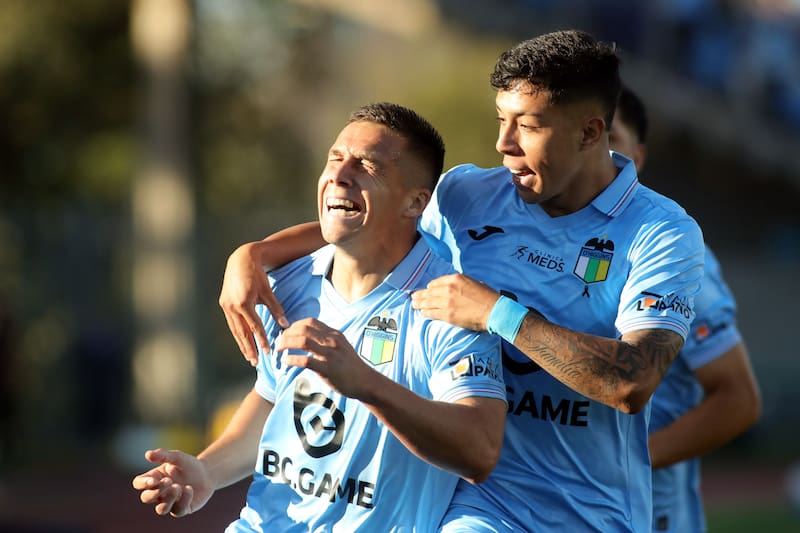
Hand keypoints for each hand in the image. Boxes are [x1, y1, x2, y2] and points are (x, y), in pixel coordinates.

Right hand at [131, 448, 213, 517]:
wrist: (207, 473)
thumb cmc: (188, 465)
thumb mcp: (177, 457)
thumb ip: (163, 455)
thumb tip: (147, 454)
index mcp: (154, 478)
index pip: (139, 483)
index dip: (143, 483)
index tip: (153, 480)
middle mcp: (159, 493)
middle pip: (146, 498)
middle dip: (155, 491)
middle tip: (169, 481)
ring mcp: (169, 503)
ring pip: (161, 509)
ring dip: (168, 499)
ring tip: (178, 486)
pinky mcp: (181, 509)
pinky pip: (178, 510)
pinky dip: (184, 499)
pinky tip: (189, 488)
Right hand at [219, 241, 287, 365]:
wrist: (240, 260)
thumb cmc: (256, 275)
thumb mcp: (267, 291)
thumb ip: (276, 308)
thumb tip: (285, 324)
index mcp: (243, 302)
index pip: (254, 326)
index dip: (261, 339)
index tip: (268, 351)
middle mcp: (231, 306)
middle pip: (241, 332)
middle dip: (249, 348)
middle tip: (256, 362)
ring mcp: (225, 305)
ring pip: (235, 329)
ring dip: (242, 344)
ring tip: (249, 357)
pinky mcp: (223, 304)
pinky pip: (232, 323)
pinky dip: (238, 334)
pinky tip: (243, 342)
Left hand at [275, 318, 377, 399]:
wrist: (365, 382)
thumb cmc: (351, 367)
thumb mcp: (341, 346)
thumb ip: (327, 341)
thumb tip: (308, 339)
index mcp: (334, 334)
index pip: (310, 322)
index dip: (294, 325)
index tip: (287, 333)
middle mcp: (332, 341)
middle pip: (303, 329)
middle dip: (286, 333)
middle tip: (278, 341)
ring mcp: (330, 354)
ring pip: (302, 342)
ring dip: (286, 344)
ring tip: (278, 349)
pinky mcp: (328, 368)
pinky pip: (305, 360)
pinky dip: (292, 359)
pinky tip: (286, 361)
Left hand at [410, 273, 499, 330]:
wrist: (494, 311)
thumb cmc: (488, 297)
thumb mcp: (474, 283)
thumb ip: (460, 284)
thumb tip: (453, 287)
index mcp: (455, 279)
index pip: (435, 282)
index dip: (430, 288)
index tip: (427, 290)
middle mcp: (448, 288)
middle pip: (429, 292)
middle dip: (420, 295)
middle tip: (413, 297)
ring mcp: (447, 302)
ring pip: (427, 302)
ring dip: (419, 303)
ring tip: (414, 305)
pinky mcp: (448, 315)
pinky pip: (431, 313)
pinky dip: (425, 312)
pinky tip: (422, 312)